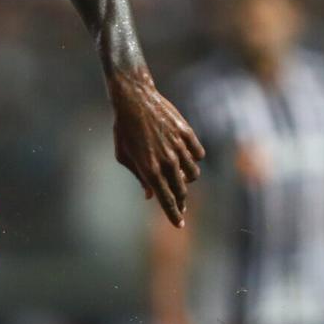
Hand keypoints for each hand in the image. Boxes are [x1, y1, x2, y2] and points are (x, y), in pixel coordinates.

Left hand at [109, 71, 205, 226]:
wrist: (134, 99)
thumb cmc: (124, 129)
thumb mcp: (124, 156)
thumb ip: (140, 177)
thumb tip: (150, 195)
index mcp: (149, 170)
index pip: (166, 200)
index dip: (173, 215)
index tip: (179, 224)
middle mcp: (167, 161)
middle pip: (182, 191)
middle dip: (181, 201)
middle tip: (180, 205)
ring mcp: (179, 147)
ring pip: (193, 173)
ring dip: (187, 179)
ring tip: (179, 176)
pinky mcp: (187, 134)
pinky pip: (198, 154)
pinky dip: (193, 158)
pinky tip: (185, 157)